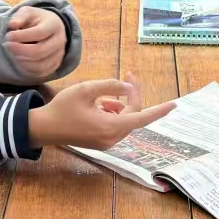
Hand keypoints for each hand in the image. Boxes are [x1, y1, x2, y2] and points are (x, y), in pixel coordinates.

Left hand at [6, 5, 67, 76]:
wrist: (50, 28)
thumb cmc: (37, 20)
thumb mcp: (28, 12)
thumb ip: (20, 16)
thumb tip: (12, 25)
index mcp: (54, 25)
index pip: (39, 33)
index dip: (22, 36)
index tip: (8, 36)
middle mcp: (60, 41)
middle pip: (40, 51)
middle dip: (20, 50)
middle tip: (7, 45)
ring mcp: (59, 54)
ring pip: (40, 65)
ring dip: (22, 60)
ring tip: (13, 52)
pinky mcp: (55, 65)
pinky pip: (40, 72)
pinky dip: (27, 68)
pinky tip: (20, 59)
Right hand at [28, 74, 174, 149]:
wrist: (44, 128)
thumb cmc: (63, 108)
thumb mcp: (86, 89)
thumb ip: (110, 86)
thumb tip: (128, 87)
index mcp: (110, 127)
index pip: (142, 118)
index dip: (159, 110)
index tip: (174, 105)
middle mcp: (112, 138)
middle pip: (132, 115)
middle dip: (132, 96)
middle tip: (128, 75)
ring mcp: (106, 143)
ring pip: (124, 120)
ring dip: (120, 105)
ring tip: (102, 95)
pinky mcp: (101, 143)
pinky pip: (115, 125)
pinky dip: (113, 113)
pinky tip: (100, 105)